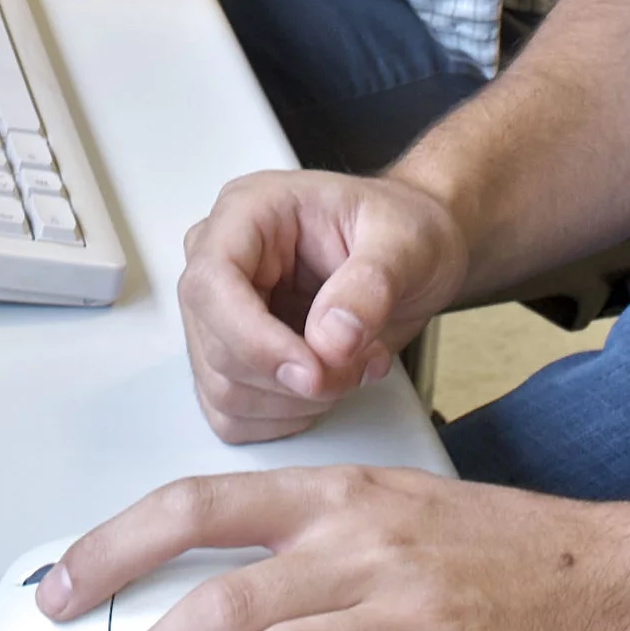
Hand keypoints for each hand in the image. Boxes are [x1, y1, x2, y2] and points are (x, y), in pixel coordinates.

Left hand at [44, 467, 629, 630]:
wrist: (620, 588)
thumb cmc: (503, 553)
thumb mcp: (392, 510)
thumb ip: (301, 543)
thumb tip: (199, 594)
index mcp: (340, 497)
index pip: (196, 507)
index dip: (112, 549)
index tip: (61, 591)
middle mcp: (366, 551)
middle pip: (218, 605)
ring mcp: (411, 622)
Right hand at [176, 168, 466, 441]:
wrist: (417, 254)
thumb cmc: (402, 231)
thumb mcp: (405, 244)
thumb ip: (370, 286)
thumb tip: (331, 339)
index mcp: (248, 212)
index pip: (212, 282)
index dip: (254, 339)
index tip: (312, 371)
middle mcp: (223, 261)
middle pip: (216, 347)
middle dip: (293, 379)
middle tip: (356, 365)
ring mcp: (221, 314)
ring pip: (225, 391)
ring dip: (298, 402)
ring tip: (353, 366)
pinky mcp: (233, 358)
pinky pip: (234, 415)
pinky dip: (287, 418)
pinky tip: (329, 384)